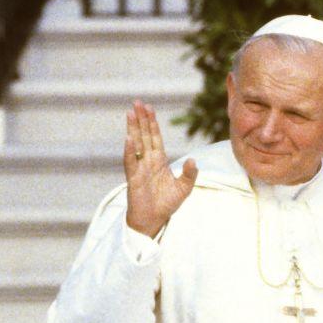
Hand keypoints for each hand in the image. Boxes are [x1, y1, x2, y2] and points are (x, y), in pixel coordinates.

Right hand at [124, 100, 197, 236]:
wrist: (154, 220)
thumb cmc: (167, 203)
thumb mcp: (184, 188)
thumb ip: (189, 174)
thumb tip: (193, 160)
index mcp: (159, 161)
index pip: (155, 137)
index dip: (152, 123)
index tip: (149, 108)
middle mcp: (147, 161)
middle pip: (144, 136)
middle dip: (141, 119)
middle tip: (137, 102)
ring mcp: (139, 168)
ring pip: (136, 144)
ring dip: (133, 129)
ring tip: (130, 113)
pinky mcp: (133, 179)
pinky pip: (131, 162)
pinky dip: (130, 151)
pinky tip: (129, 138)